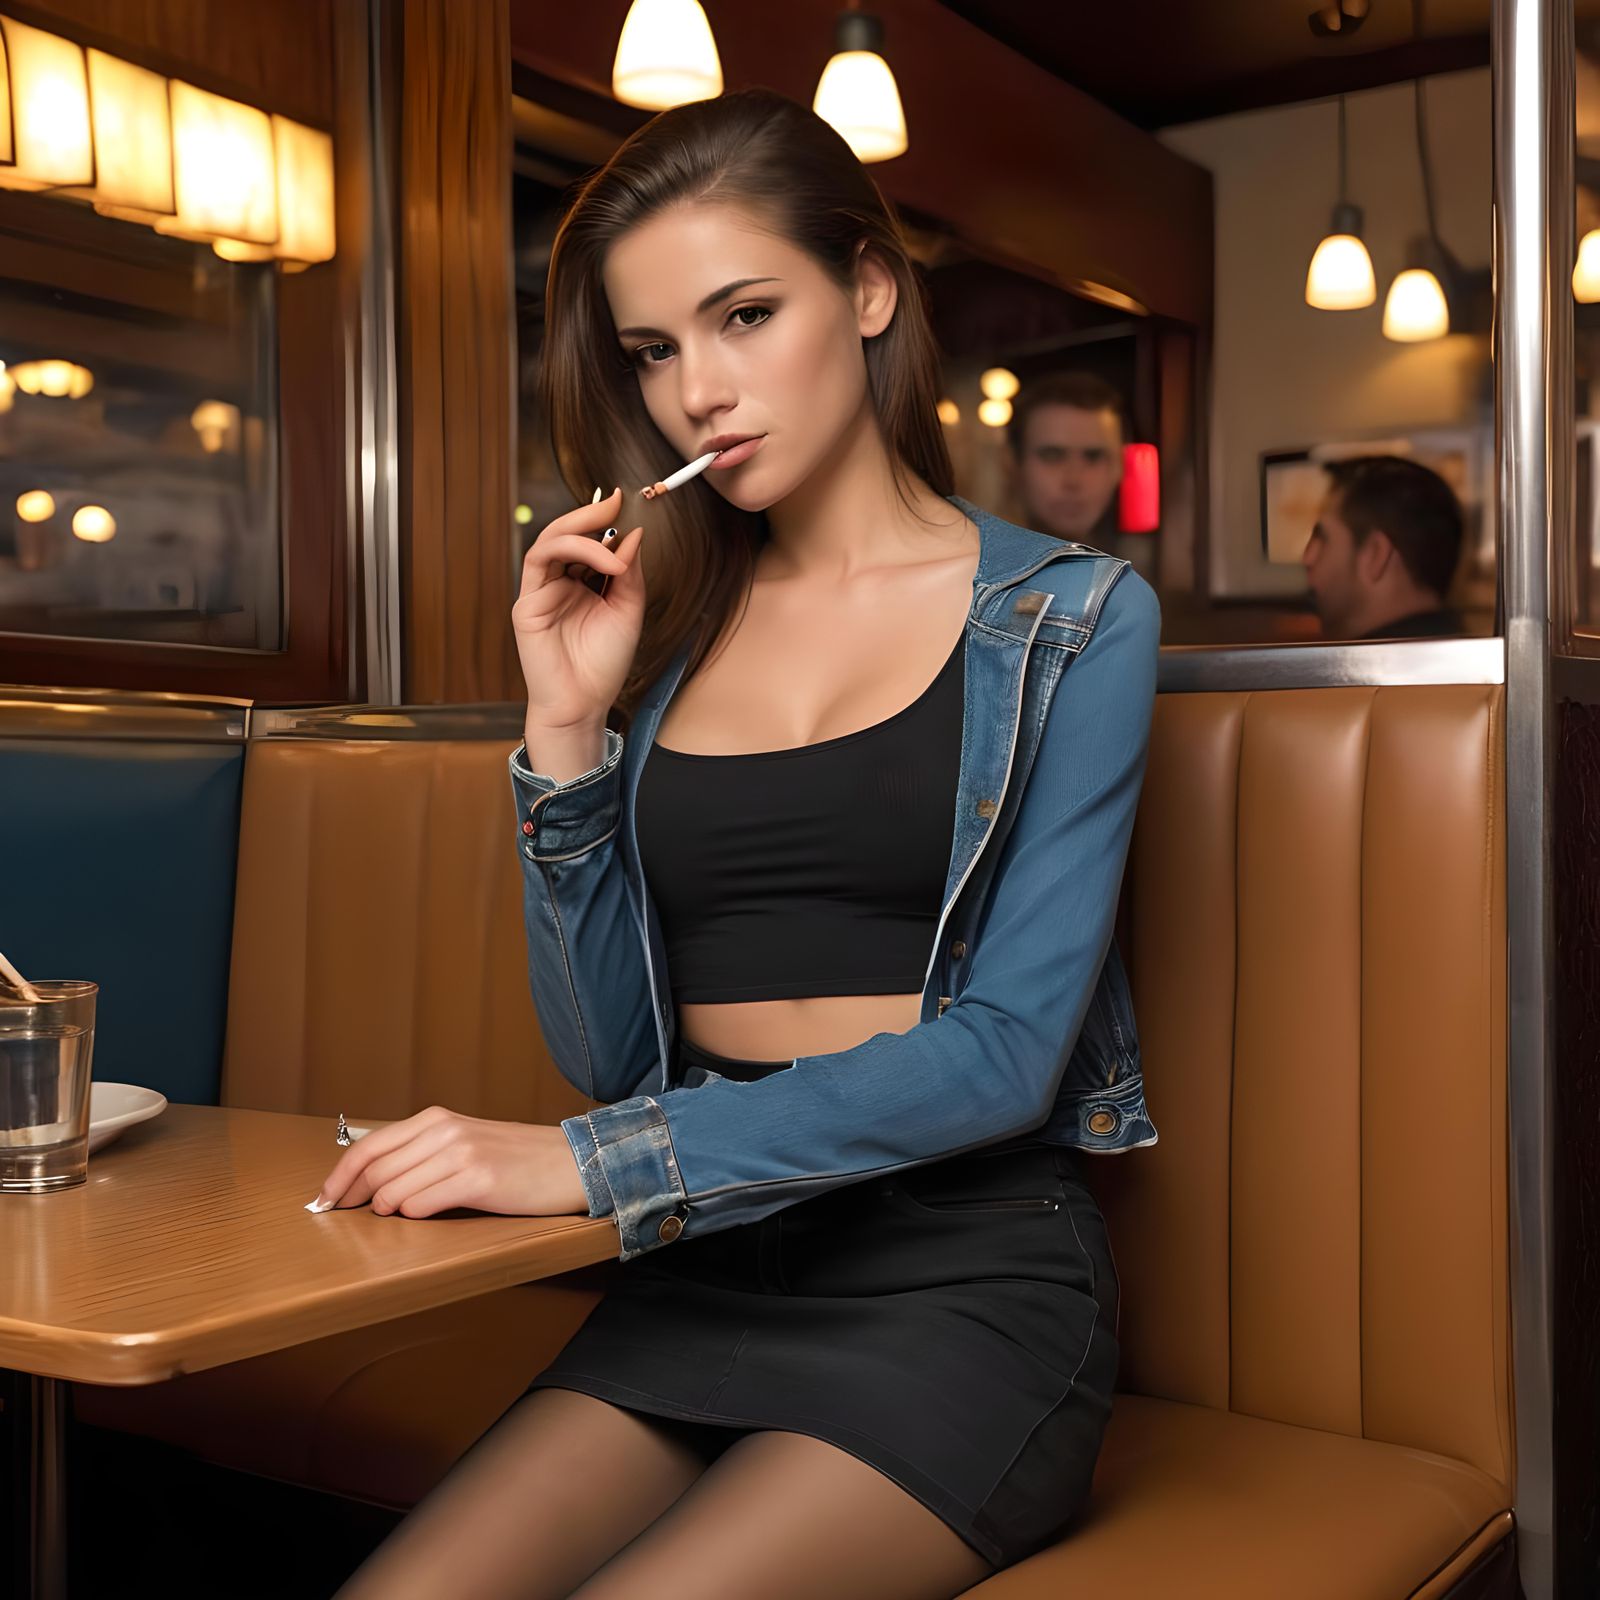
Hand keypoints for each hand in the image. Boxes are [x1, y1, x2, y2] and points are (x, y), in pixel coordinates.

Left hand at [308, 1106, 590, 1218]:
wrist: (570, 1163)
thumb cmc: (517, 1160)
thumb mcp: (465, 1142)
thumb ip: (424, 1153)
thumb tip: (375, 1182)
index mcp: (438, 1119)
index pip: (369, 1145)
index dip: (339, 1176)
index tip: (323, 1199)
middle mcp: (445, 1130)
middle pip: (374, 1169)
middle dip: (351, 1198)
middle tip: (343, 1218)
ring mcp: (461, 1153)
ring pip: (393, 1191)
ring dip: (386, 1212)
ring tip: (396, 1219)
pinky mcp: (478, 1180)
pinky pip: (422, 1205)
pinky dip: (414, 1217)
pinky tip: (425, 1217)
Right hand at [513, 487, 646, 731]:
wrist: (583, 704)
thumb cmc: (603, 664)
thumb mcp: (627, 611)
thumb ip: (629, 573)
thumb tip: (634, 533)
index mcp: (579, 585)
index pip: (587, 542)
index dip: (604, 521)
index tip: (627, 500)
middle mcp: (556, 584)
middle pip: (564, 534)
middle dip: (589, 514)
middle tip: (615, 501)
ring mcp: (538, 592)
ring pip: (549, 541)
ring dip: (581, 528)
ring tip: (613, 526)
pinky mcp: (526, 604)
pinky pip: (542, 562)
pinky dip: (576, 552)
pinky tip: (607, 560)